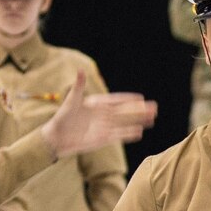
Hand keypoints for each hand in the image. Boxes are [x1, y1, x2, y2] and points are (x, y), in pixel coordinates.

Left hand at [40, 71, 156, 156]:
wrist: (57, 138)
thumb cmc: (62, 117)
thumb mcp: (71, 100)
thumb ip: (79, 86)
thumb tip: (80, 70)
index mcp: (97, 104)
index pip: (116, 100)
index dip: (128, 99)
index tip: (140, 98)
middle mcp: (103, 115)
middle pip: (125, 112)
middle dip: (139, 110)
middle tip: (154, 107)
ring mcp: (104, 127)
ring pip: (125, 123)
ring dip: (138, 121)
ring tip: (152, 119)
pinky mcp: (103, 139)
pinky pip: (118, 135)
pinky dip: (128, 133)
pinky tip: (139, 132)